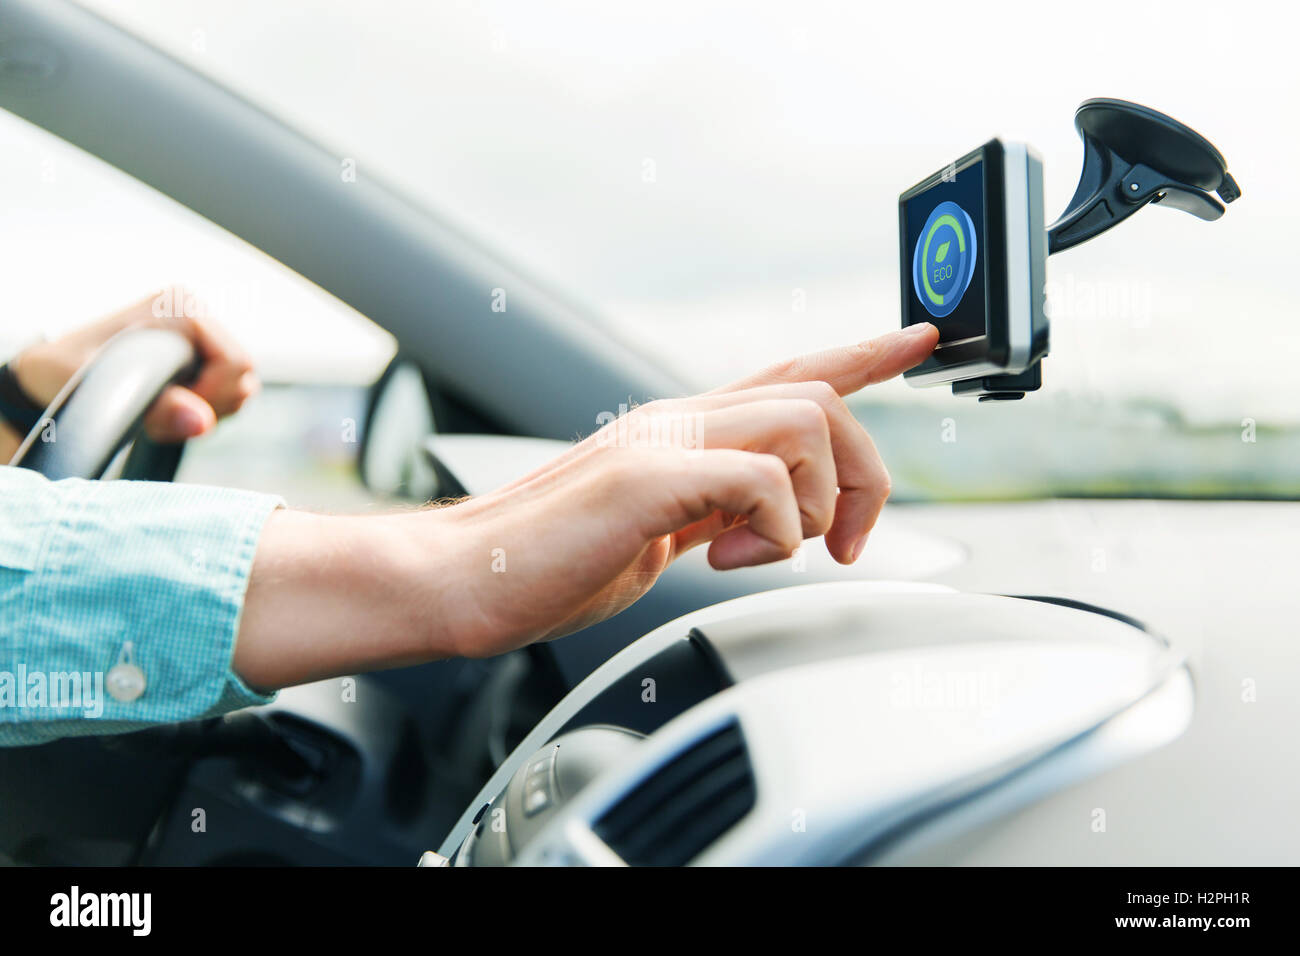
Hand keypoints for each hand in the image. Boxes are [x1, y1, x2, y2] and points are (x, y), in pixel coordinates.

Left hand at [10, 290, 258, 442]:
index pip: (235, 362)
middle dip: (211, 405)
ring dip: (208, 409)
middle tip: (163, 414)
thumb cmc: (67, 375)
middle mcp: (196, 313)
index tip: (168, 409)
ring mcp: (200, 334)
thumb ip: (156, 407)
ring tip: (162, 411)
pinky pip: (229, 390)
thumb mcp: (104, 393)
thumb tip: (202, 421)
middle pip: (244, 374)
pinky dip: (205, 408)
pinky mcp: (200, 354)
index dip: (210, 397)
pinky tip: (169, 407)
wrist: (50, 375)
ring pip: (241, 386)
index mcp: (180, 307)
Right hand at [427, 322, 938, 656]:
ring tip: (763, 556)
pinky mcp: (646, 476)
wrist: (463, 579)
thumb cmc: (550, 563)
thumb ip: (717, 512)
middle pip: (820, 396)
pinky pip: (759, 482)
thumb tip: (774, 525)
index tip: (918, 337)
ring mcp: (661, 440)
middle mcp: (678, 419)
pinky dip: (773, 534)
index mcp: (683, 430)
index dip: (861, 354)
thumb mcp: (658, 532)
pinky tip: (727, 563)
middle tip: (846, 544)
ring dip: (815, 504)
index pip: (790, 373)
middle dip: (864, 474)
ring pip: (805, 423)